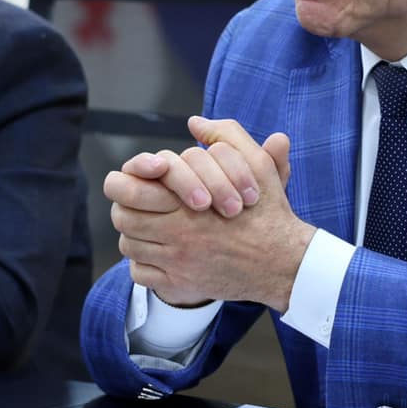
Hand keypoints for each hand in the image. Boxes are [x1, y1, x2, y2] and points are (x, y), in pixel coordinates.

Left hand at [107, 116, 309, 310]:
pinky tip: (160, 253)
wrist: (283, 263)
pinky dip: (144, 263)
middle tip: (141, 203)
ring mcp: (175, 262)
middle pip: (123, 216)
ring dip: (135, 233)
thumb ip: (228, 136)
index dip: (124, 181)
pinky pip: (140, 273)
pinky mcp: (179, 285)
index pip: (126, 189)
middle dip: (127, 206)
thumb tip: (195, 122)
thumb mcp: (256, 165)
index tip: (138, 180)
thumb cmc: (268, 213)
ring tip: (151, 225)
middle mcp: (176, 234)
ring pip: (129, 245)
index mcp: (186, 203)